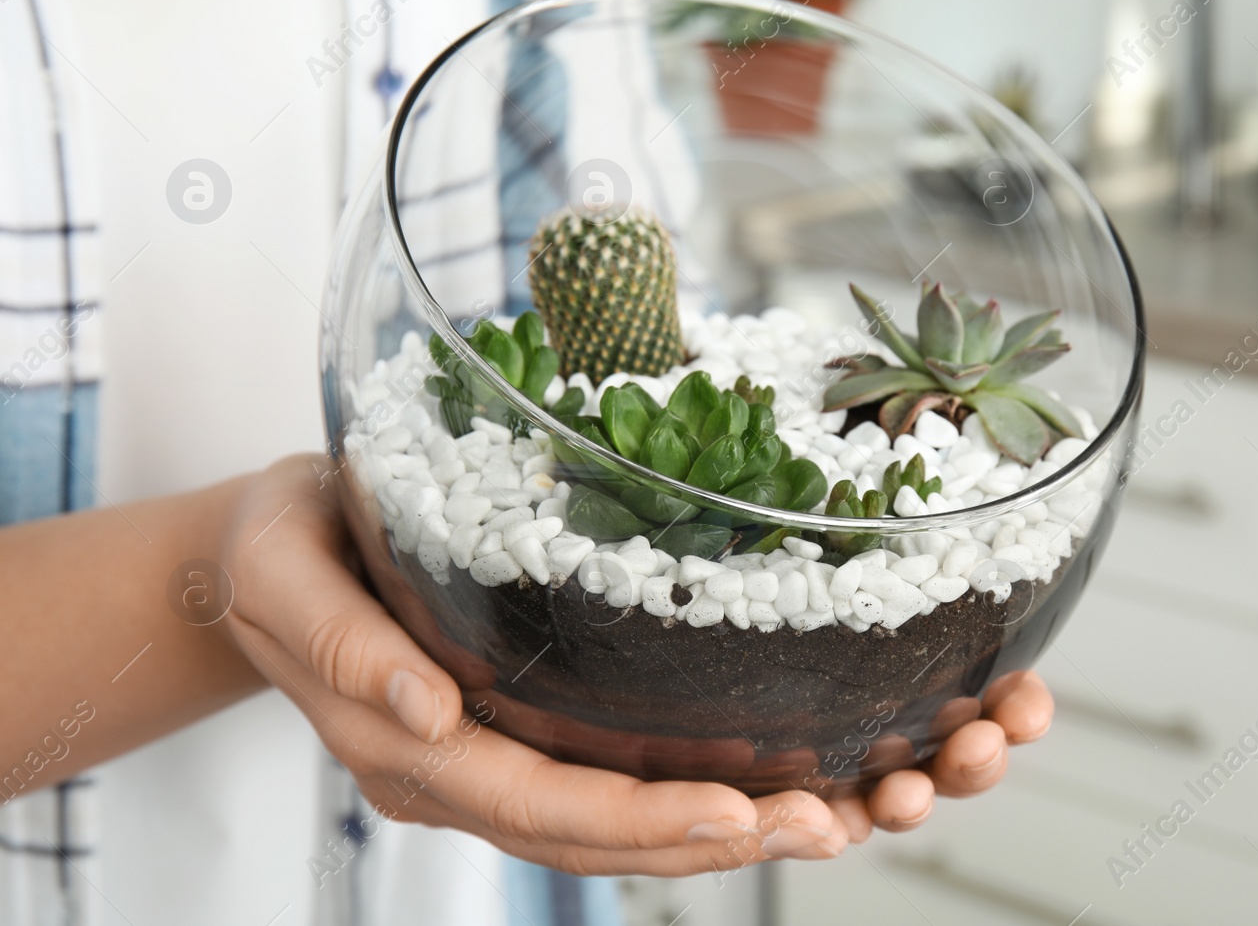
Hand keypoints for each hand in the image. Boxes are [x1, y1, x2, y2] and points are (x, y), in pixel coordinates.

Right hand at [219, 455, 1053, 874]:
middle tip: (838, 820)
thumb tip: (420, 703)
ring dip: (742, 820)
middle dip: (723, 835)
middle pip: (607, 832)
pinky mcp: (543, 721)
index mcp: (415, 747)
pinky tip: (803, 767)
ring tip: (853, 805)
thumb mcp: (282, 569)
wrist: (277, 552)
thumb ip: (338, 642)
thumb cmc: (282, 550)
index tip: (741, 812)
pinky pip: (633, 771)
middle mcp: (475, 769)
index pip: (540, 805)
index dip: (641, 820)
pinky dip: (718, 779)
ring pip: (634, 817)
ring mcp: (511, 755)